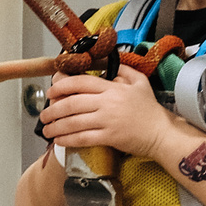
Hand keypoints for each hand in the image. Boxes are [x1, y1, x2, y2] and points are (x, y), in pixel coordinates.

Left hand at [38, 65, 178, 160]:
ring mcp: (108, 121)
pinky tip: (59, 141)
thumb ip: (121, 70)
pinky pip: (82, 138)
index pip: (80, 83)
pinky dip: (67, 140)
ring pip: (74, 122)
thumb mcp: (139, 82)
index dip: (61, 86)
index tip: (51, 91)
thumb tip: (103, 64)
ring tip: (47, 130)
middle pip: (72, 103)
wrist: (161, 132)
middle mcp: (108, 103)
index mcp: (113, 88)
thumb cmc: (149, 108)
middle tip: (44, 115)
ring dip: (56, 127)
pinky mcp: (109, 137)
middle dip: (52, 110)